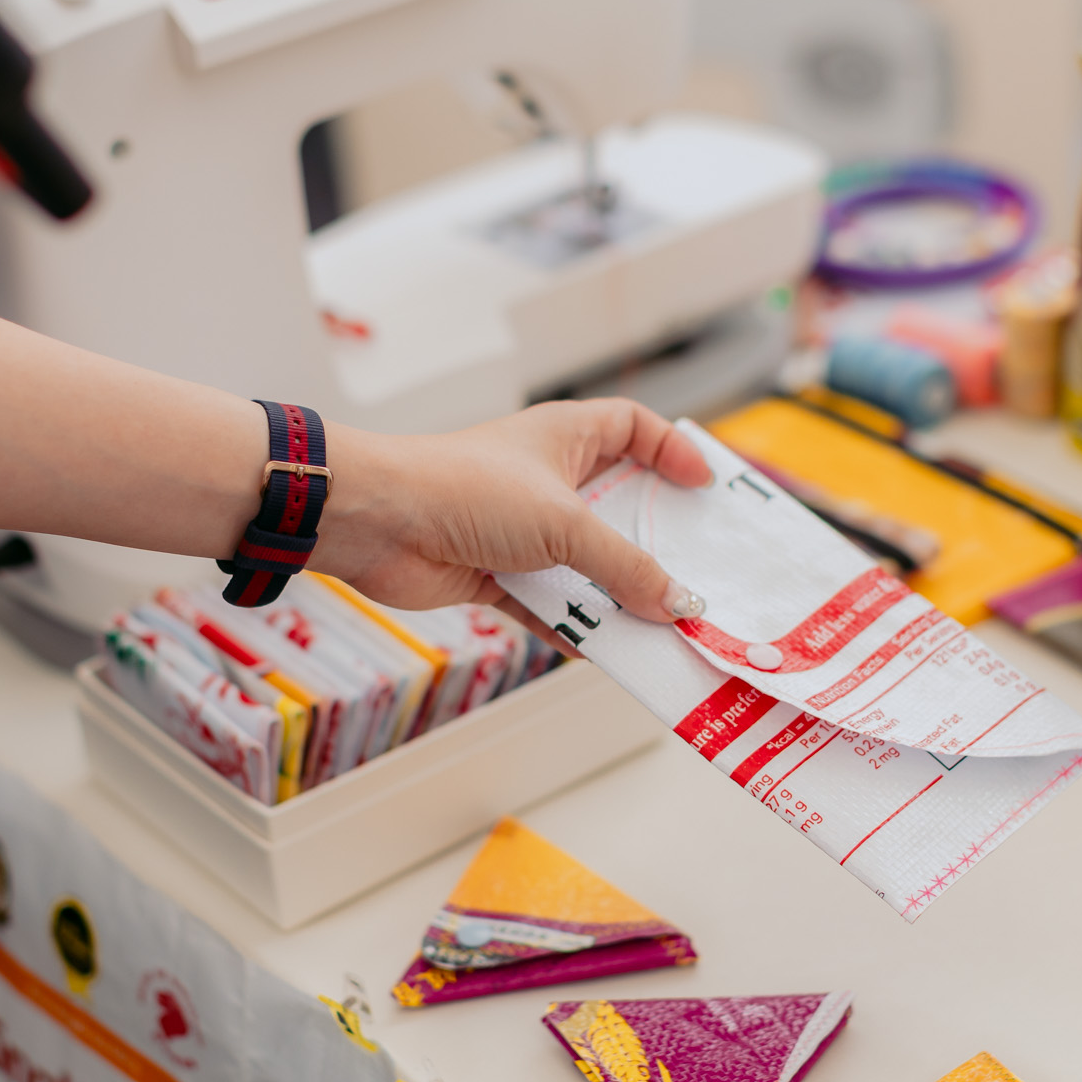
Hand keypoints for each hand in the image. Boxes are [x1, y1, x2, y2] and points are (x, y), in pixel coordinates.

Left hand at [312, 398, 711, 628]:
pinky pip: (549, 606)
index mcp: (565, 436)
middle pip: (618, 507)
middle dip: (655, 542)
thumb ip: (625, 566)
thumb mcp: (563, 523)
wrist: (375, 523)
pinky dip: (575, 628)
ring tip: (665, 626)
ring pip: (586, 565)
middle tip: (702, 571)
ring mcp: (520, 530)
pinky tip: (608, 654)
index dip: (672, 450)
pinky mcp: (495, 574)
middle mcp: (546, 479)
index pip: (634, 428)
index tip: (706, 486)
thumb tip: (677, 604)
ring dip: (618, 595)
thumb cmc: (464, 489)